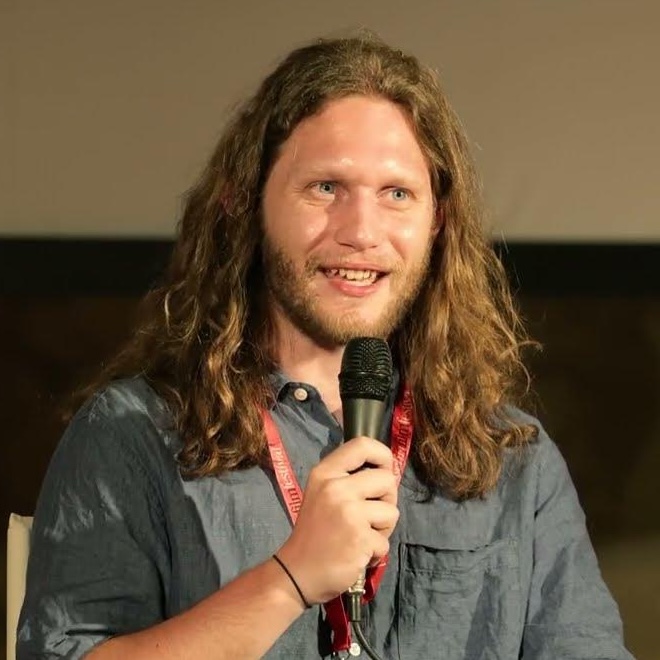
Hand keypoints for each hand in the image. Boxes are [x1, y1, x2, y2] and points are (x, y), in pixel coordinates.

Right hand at [276, 436, 398, 604]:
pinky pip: (385, 542)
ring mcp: (349, 513)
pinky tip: (356, 554)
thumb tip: (386, 471)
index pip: (362, 445)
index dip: (382, 454)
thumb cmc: (314, 533)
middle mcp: (336, 488)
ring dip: (382, 529)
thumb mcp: (322, 494)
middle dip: (387, 499)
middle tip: (369, 516)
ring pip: (391, 512)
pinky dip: (375, 552)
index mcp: (325, 473)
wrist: (296, 573)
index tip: (385, 469)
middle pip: (387, 479)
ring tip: (360, 537)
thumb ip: (349, 479)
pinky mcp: (360, 538)